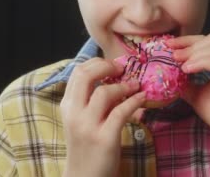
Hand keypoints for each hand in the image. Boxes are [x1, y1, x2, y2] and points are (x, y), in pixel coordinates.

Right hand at [60, 58, 145, 176]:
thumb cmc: (87, 147)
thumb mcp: (82, 120)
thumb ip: (91, 100)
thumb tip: (114, 78)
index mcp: (67, 106)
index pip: (77, 72)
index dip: (96, 63)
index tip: (111, 65)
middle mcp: (74, 114)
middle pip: (85, 76)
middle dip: (106, 66)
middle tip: (122, 69)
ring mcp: (88, 126)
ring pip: (104, 92)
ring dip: (124, 86)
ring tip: (135, 85)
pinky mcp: (104, 138)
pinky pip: (121, 111)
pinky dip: (134, 101)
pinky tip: (142, 98)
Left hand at [169, 34, 209, 175]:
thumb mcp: (197, 94)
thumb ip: (186, 83)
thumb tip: (167, 76)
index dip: (189, 40)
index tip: (171, 45)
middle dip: (190, 44)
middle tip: (173, 54)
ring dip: (194, 53)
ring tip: (179, 64)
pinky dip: (201, 62)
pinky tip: (187, 70)